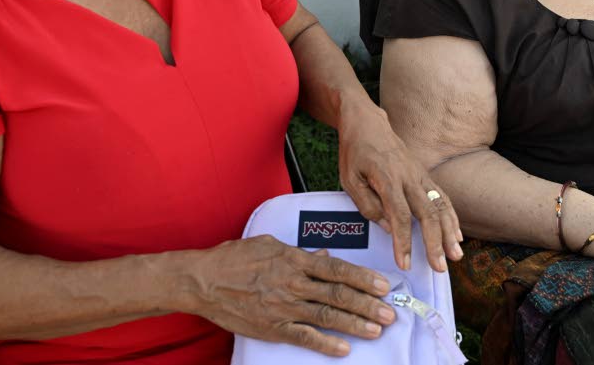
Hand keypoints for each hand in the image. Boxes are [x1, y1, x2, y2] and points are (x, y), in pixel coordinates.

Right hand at [185, 235, 396, 356]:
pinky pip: (304, 337)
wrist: (203, 281)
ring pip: (327, 315)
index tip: (383, 285)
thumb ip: (300, 253)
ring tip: (377, 329)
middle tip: (390, 312)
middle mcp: (293, 283)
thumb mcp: (269, 245)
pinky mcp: (273, 327)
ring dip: (354, 324)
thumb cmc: (234, 258)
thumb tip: (325, 257)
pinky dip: (325, 343)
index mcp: (294, 260)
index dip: (363, 277)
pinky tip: (344, 348)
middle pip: (338, 294)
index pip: (337, 269)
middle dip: (367, 304)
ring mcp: (283, 307)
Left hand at [336, 97, 462, 271]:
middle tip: (440, 267)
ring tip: (456, 255)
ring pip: (440, 205)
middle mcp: (409, 176)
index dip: (404, 242)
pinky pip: (442, 197)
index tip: (406, 263)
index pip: (400, 216)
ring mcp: (420, 174)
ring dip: (449, 232)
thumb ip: (368, 205)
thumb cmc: (355, 152)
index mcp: (388, 178)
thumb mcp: (350, 179)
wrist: (367, 122)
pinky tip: (457, 235)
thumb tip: (390, 228)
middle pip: (427, 213)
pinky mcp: (424, 174)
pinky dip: (452, 217)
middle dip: (435, 243)